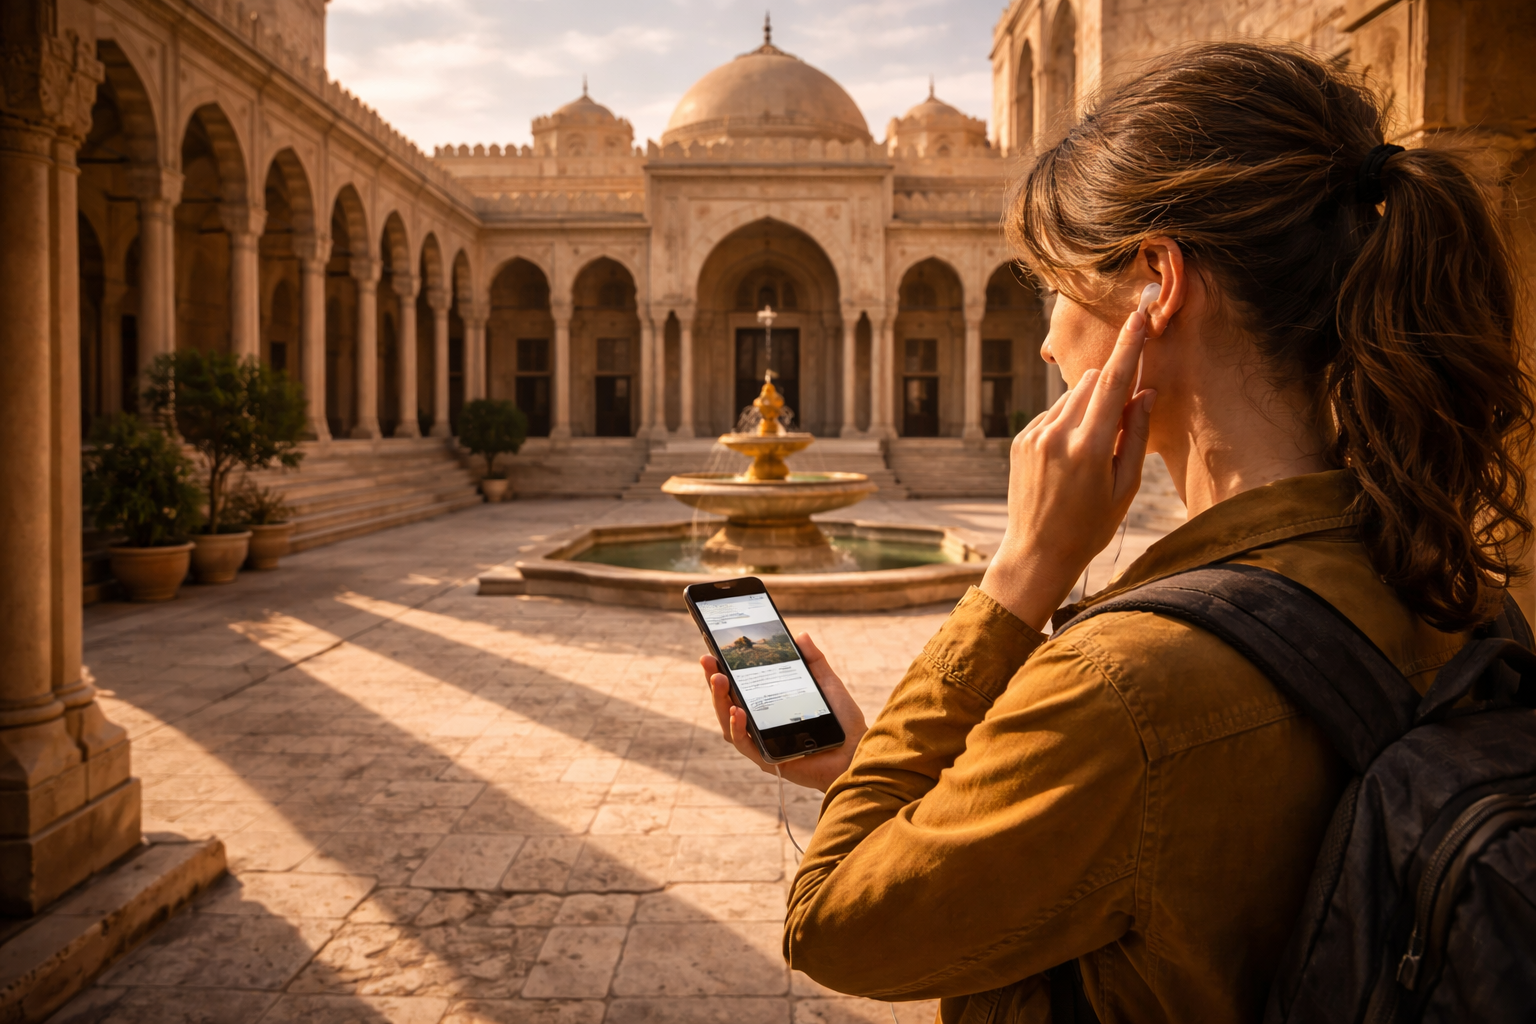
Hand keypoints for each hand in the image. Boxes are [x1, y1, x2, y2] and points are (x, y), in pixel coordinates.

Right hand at [700, 632, 867, 792]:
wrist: (859, 751)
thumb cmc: (843, 722)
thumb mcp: (827, 684)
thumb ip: (813, 661)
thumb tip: (800, 635)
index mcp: (770, 706)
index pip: (740, 686)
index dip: (724, 670)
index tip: (713, 650)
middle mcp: (761, 724)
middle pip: (728, 702)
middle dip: (715, 681)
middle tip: (708, 660)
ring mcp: (762, 743)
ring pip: (729, 723)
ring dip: (720, 701)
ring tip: (720, 680)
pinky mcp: (767, 760)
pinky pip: (745, 745)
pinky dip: (738, 728)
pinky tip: (737, 711)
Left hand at [981, 297, 1156, 630]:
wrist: (1036, 552)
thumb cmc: (1090, 526)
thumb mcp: (1125, 487)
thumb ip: (1136, 435)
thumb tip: (1144, 391)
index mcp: (1089, 448)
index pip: (1114, 383)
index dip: (1129, 347)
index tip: (1139, 317)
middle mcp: (1057, 434)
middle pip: (1093, 383)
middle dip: (1112, 390)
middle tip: (1119, 427)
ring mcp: (1034, 435)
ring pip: (1072, 396)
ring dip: (1089, 408)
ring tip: (1089, 456)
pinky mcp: (1020, 439)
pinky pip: (1053, 413)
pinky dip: (1068, 422)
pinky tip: (1069, 460)